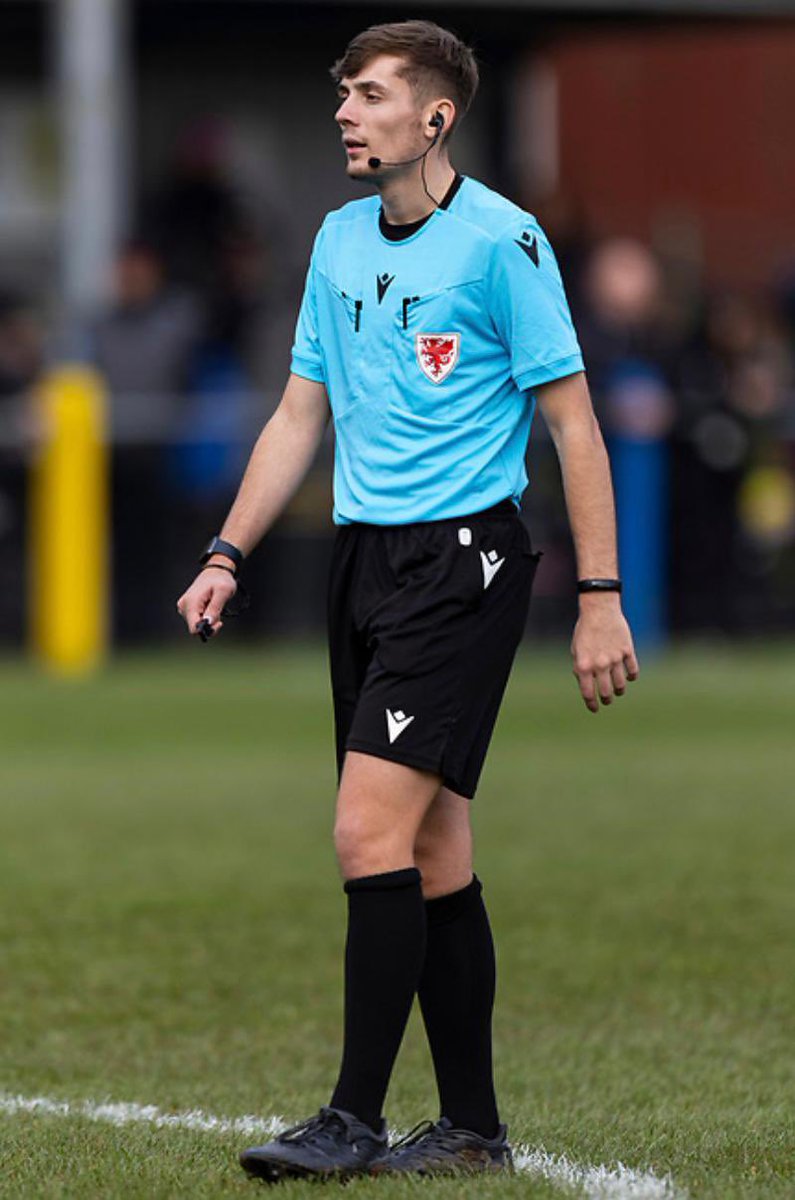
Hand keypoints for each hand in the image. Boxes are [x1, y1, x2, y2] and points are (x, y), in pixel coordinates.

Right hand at [176, 567, 237, 639]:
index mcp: (191, 602)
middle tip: (219, 612)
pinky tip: (210, 607)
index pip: (194, 628)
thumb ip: (215, 608)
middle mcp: (184, 606)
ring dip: (209, 620)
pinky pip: (197, 619)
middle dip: (209, 624)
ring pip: (197, 624)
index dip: (207, 629)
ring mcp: (184, 607)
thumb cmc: (220, 579)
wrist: (215, 571)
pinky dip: (206, 617)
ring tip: (214, 606)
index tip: (219, 622)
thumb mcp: (223, 592)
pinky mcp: (187, 608)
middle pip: (195, 628)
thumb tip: (208, 623)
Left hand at [571, 597, 638, 712]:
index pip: (588, 693)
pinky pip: (633, 670)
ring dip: (619, 690)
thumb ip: (581, 669)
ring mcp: (615, 658)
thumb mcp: (576, 651)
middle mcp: (599, 664)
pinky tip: (629, 677)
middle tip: (607, 700)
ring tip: (618, 690)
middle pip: (606, 692)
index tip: (594, 708)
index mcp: (584, 666)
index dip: (591, 704)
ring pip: (621, 684)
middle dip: (606, 699)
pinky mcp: (627, 650)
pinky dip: (631, 677)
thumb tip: (589, 686)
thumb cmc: (585, 630)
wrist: (599, 610)